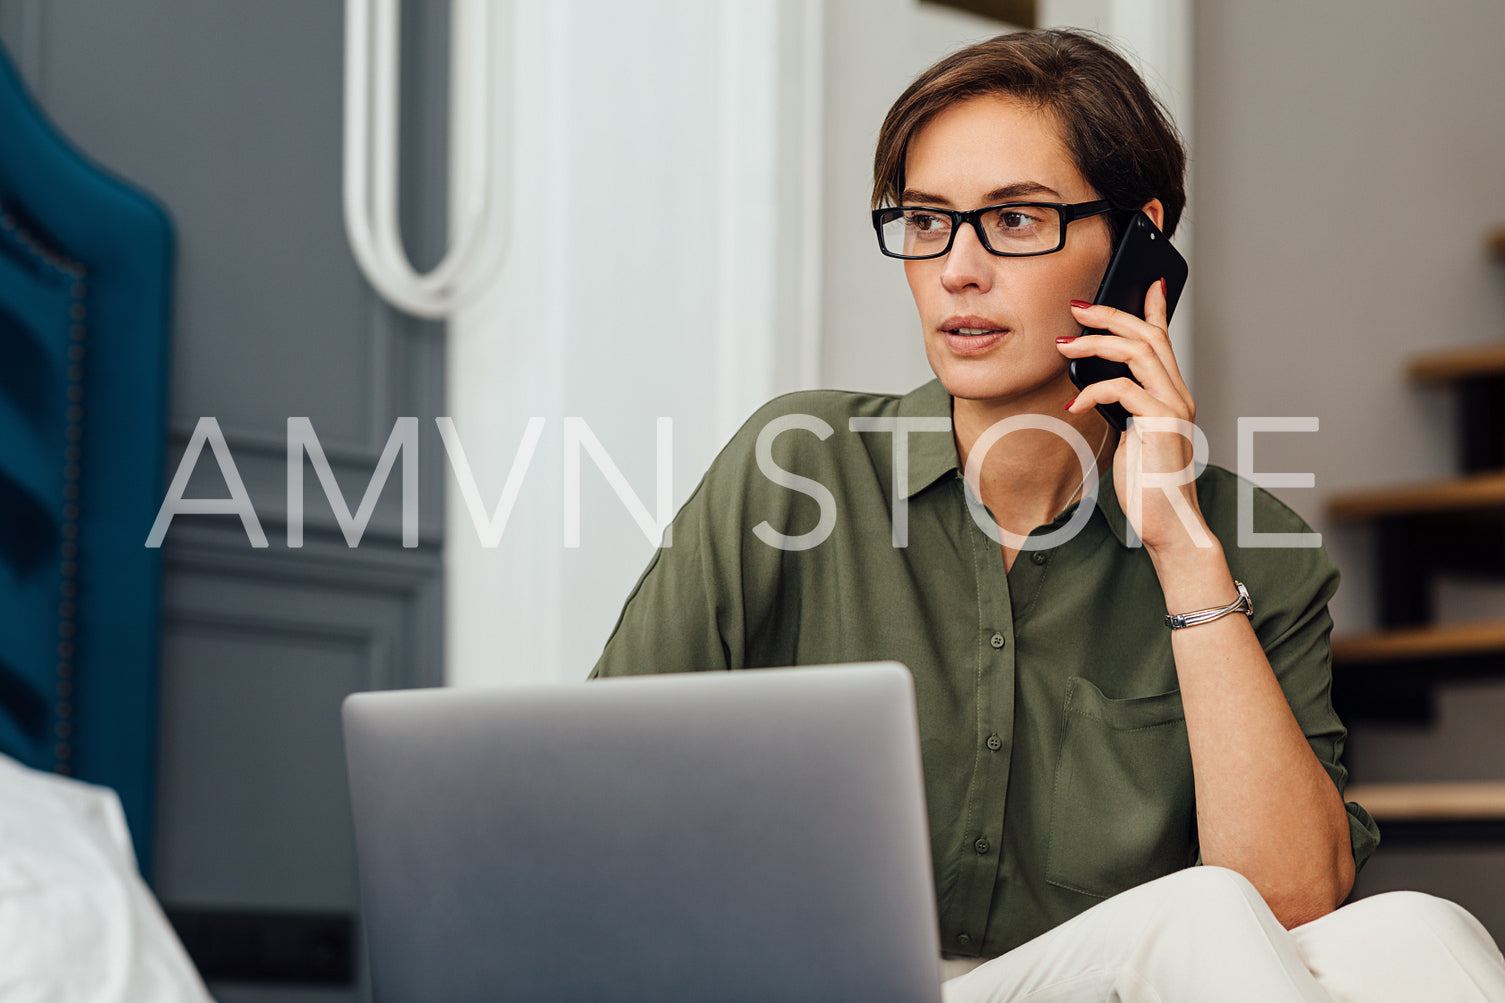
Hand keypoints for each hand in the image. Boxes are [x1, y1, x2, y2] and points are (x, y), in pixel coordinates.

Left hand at [1056, 281, 1213, 555]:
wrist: (1169, 524)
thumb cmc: (1148, 484)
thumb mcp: (1132, 437)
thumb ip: (1124, 408)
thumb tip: (1096, 385)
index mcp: (1172, 394)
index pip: (1165, 339)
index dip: (1154, 307)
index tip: (1145, 280)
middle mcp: (1178, 395)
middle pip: (1148, 335)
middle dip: (1111, 315)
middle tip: (1077, 308)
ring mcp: (1173, 408)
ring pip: (1137, 353)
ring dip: (1096, 344)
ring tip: (1065, 346)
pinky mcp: (1161, 425)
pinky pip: (1123, 390)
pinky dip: (1094, 390)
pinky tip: (1074, 403)